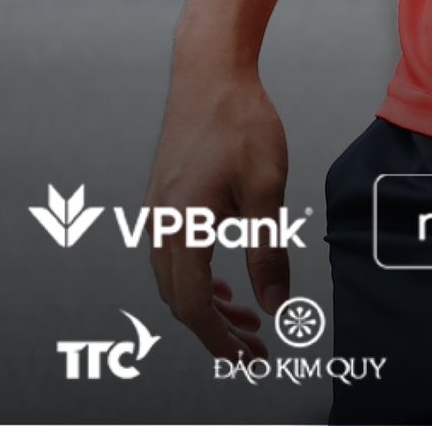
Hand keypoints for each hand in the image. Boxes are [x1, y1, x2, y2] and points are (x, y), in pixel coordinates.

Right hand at [145, 57, 291, 360]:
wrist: (210, 72)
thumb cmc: (241, 123)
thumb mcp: (266, 187)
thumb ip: (268, 250)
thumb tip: (274, 306)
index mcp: (183, 228)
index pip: (193, 306)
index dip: (221, 340)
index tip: (250, 358)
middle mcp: (159, 226)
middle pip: (179, 300)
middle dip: (216, 330)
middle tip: (253, 349)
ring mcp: (156, 212)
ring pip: (174, 280)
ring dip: (207, 305)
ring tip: (245, 318)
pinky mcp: (163, 199)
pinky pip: (172, 255)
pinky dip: (196, 278)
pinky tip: (222, 281)